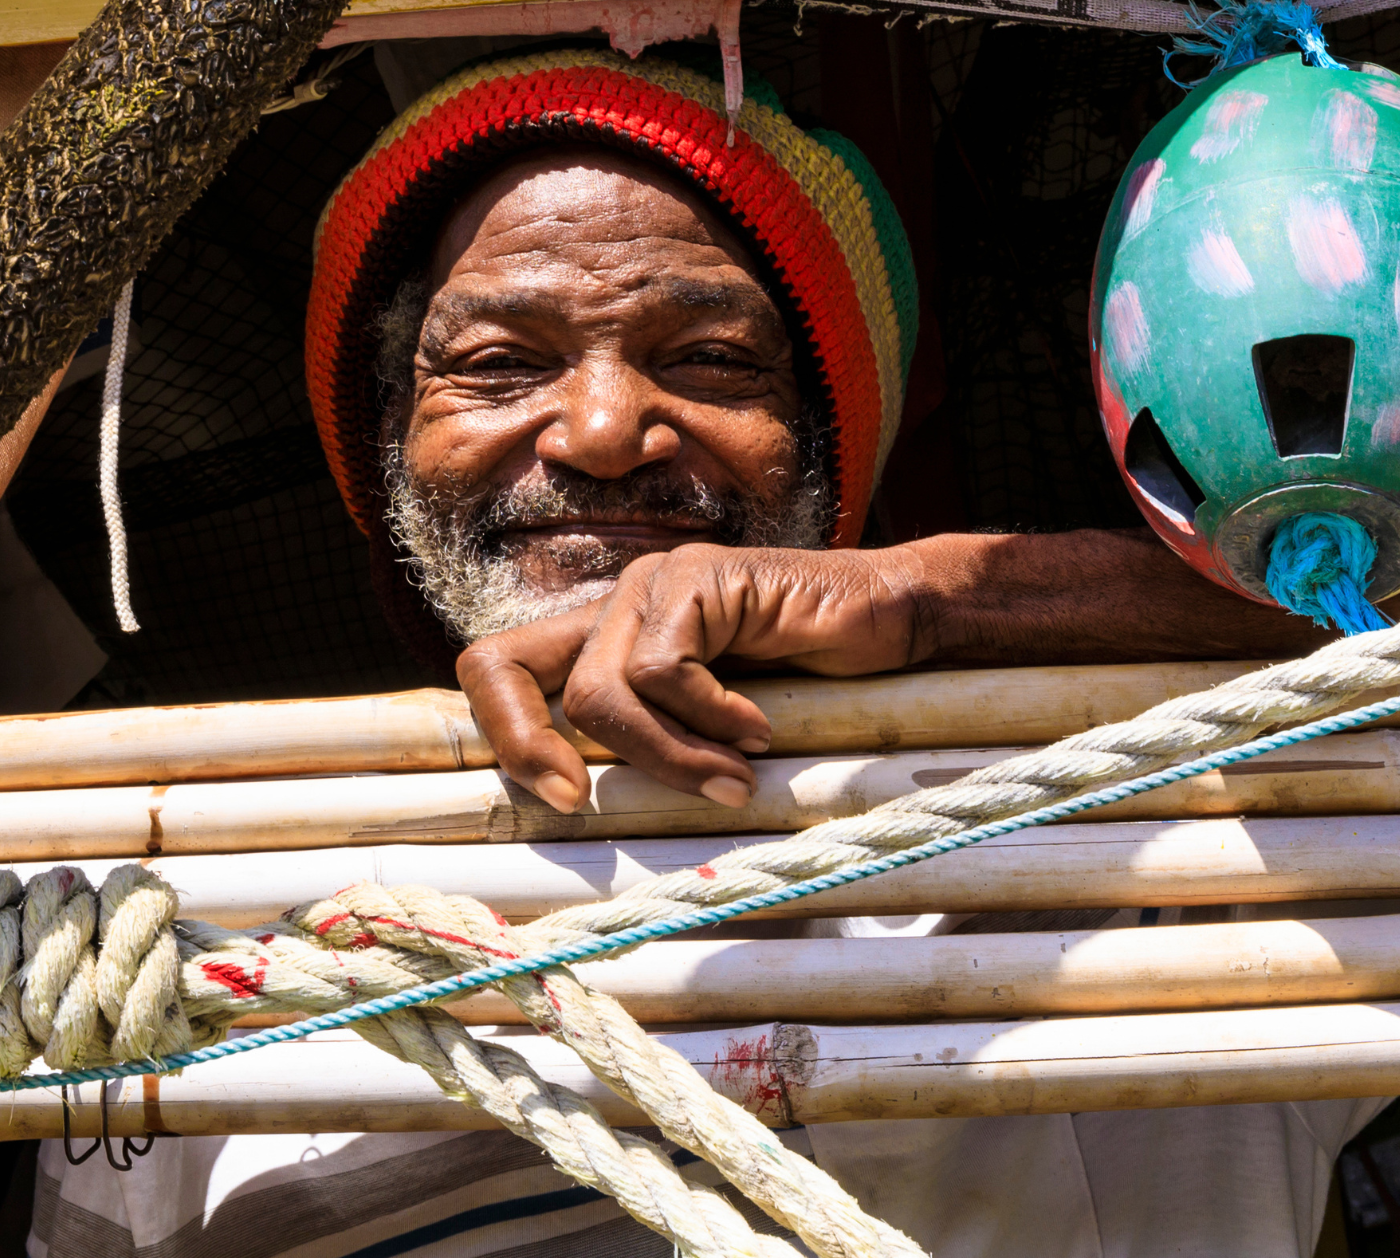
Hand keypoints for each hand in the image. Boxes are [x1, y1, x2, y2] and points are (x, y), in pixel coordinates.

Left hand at [455, 543, 922, 813]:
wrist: (898, 618)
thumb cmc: (816, 684)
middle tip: (579, 802)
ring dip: (665, 756)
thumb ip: (652, 746)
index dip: (504, 733)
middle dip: (528, 747)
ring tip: (734, 780)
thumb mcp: (710, 729)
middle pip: (506, 665)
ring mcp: (655, 583)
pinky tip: (761, 732)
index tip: (560, 800)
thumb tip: (589, 820)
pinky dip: (711, 720)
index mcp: (606, 636)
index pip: (501, 667)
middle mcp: (617, 602)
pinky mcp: (699, 579)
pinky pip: (666, 672)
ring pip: (601, 691)